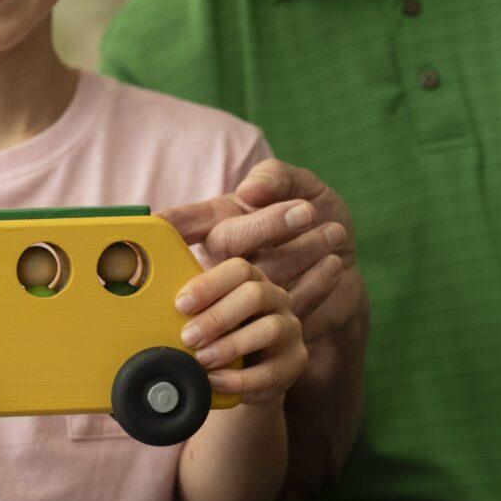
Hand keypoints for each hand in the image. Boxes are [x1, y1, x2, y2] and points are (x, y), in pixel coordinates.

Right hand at [160, 158, 363, 340]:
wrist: (346, 267)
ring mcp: (241, 296)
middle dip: (268, 224)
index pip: (179, 224)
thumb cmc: (315, 218)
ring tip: (335, 232)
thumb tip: (250, 191)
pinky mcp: (269, 323)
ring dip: (305, 249)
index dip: (162, 226)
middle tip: (307, 210)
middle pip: (225, 244)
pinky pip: (287, 303)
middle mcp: (220, 260)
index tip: (154, 222)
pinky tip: (335, 262)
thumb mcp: (301, 185)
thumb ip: (275, 176)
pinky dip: (318, 280)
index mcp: (217, 222)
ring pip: (261, 274)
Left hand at [176, 258, 307, 404]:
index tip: (180, 304)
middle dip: (217, 316)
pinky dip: (240, 379)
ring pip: (269, 329)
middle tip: (187, 337)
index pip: (239, 269)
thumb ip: (186, 310)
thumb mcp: (204, 318)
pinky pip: (273, 370)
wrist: (244, 375)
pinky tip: (215, 381)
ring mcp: (290, 329)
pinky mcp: (296, 361)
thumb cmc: (217, 338)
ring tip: (202, 360)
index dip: (209, 285)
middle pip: (255, 295)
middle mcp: (277, 299)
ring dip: (231, 345)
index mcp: (252, 281)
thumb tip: (146, 307)